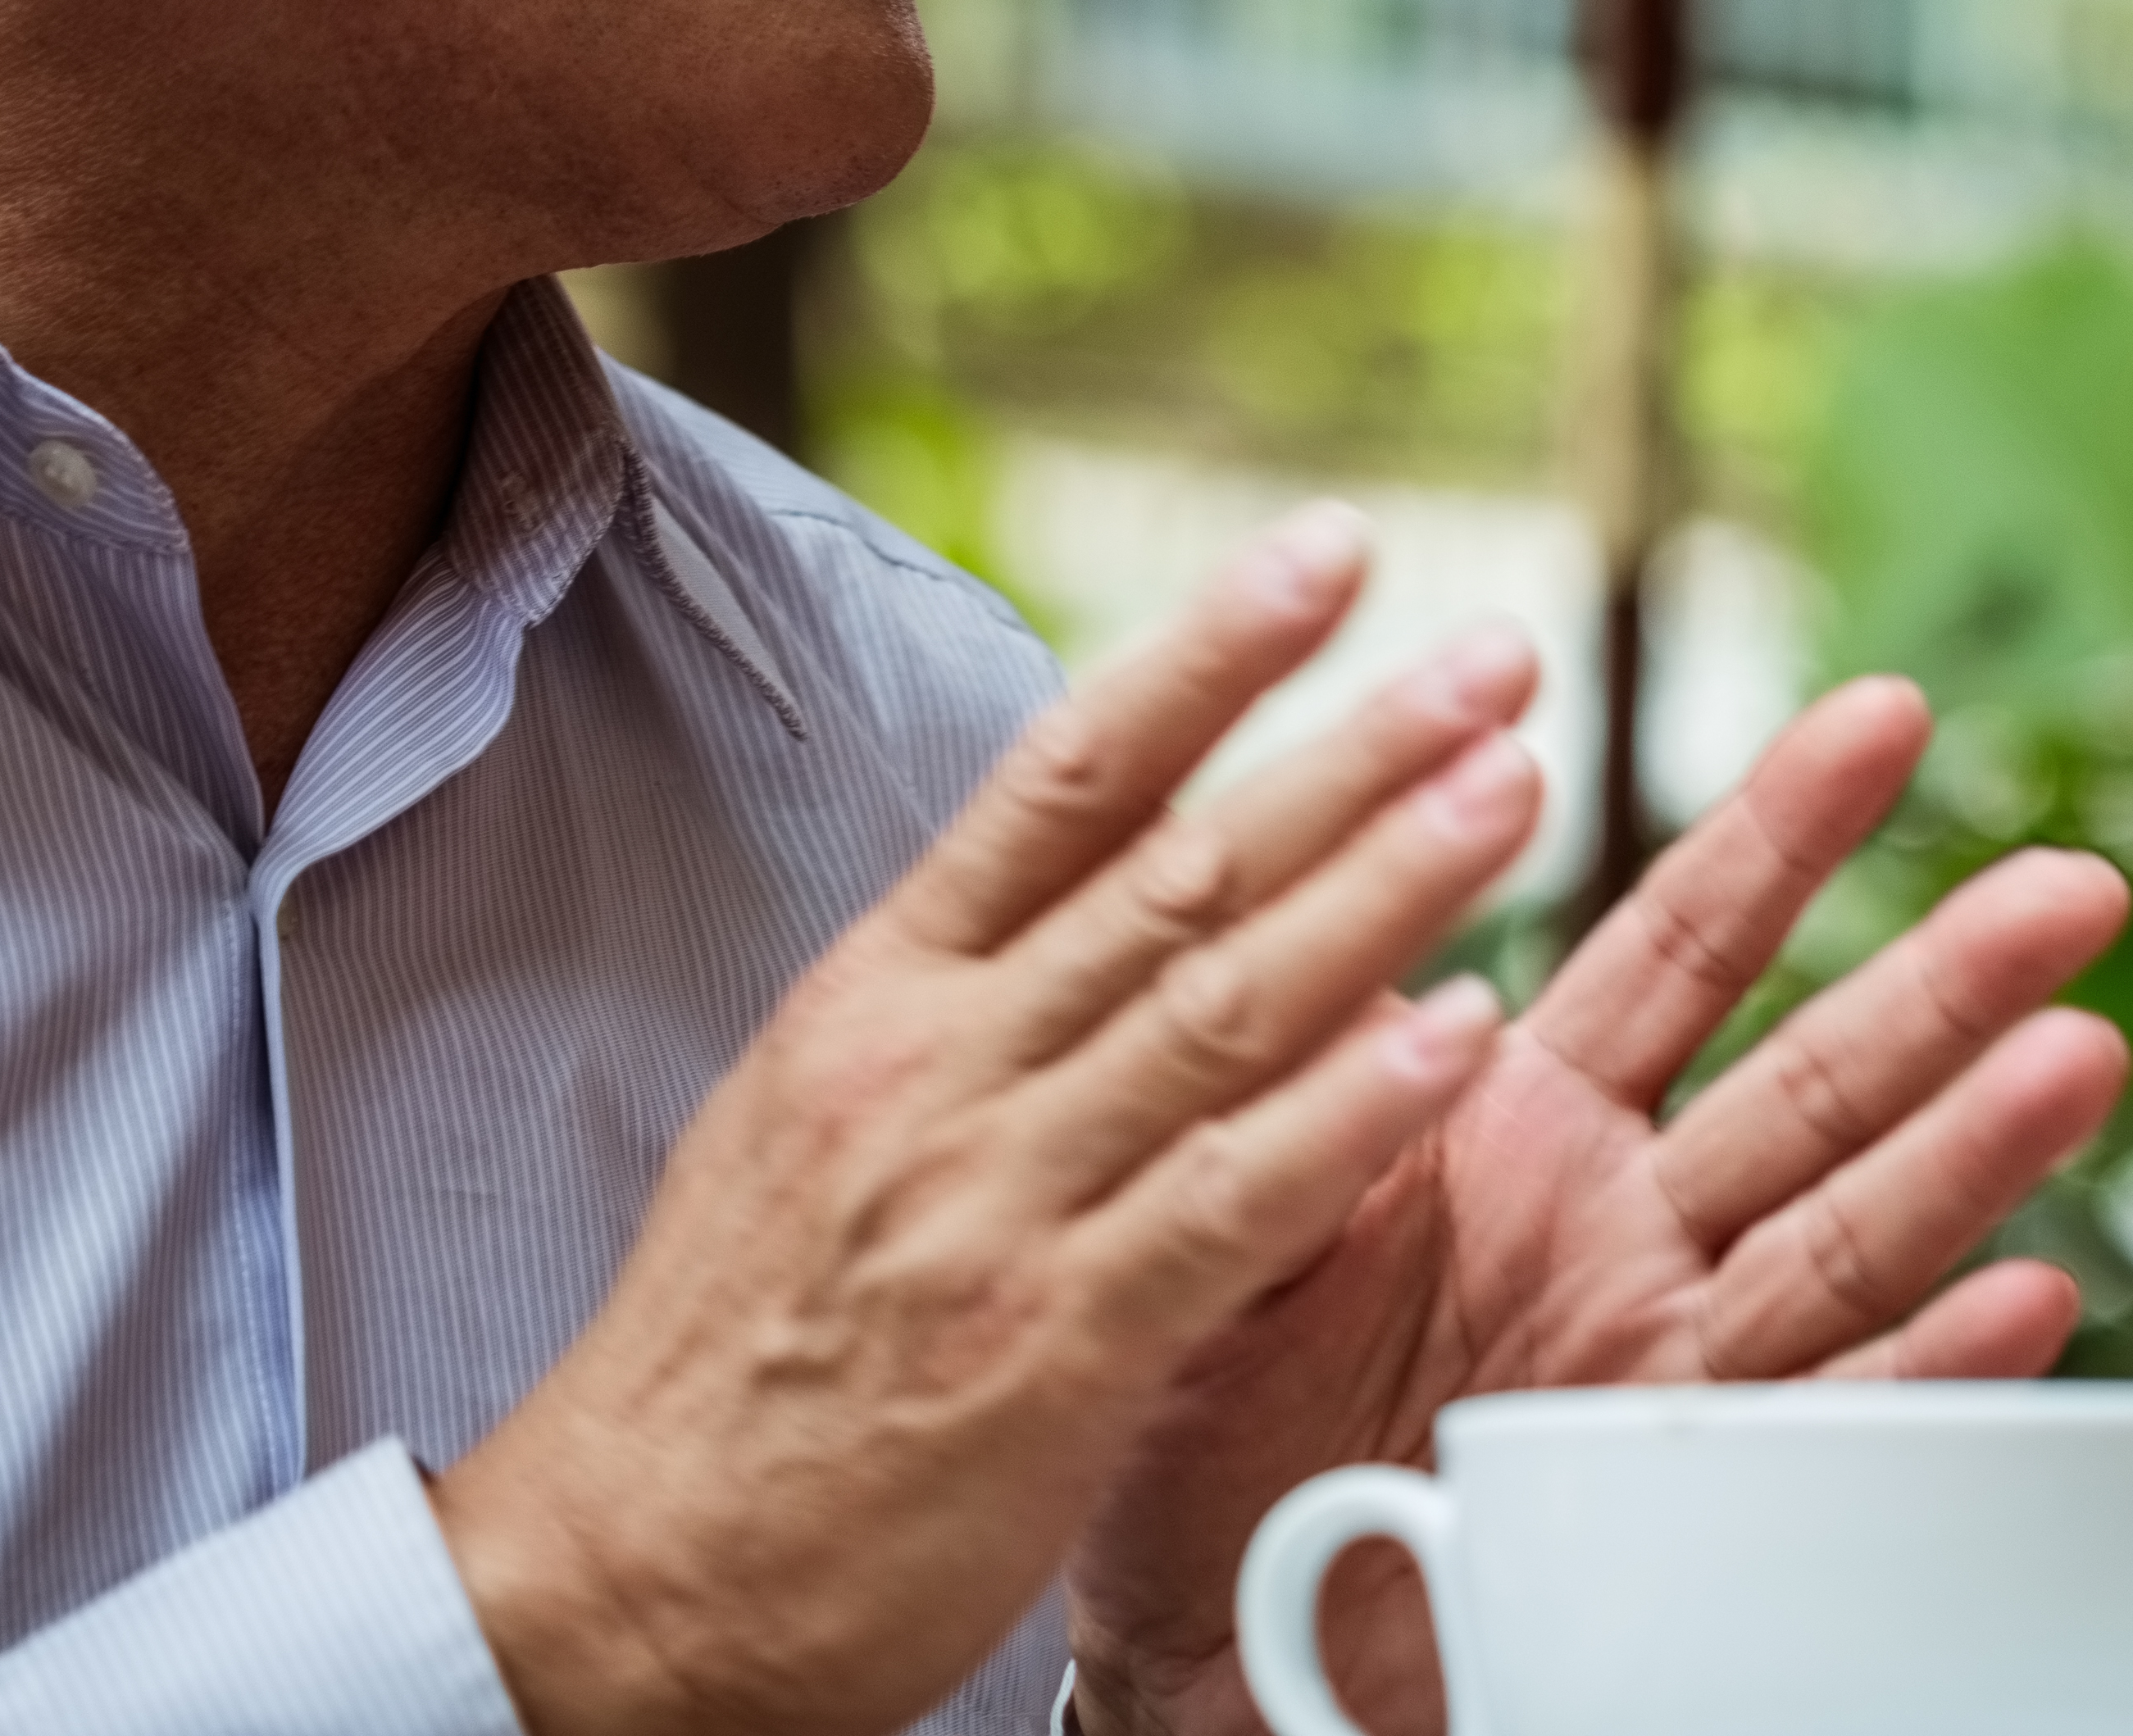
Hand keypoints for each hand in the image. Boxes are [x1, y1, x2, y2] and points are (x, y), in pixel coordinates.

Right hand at [439, 509, 1548, 1735]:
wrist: (614, 1578)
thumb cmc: (741, 1348)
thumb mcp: (816, 1118)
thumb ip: (974, 998)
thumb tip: (1133, 870)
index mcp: (880, 1000)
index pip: (1066, 781)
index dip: (1212, 656)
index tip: (1336, 553)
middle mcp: (939, 1073)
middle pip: (1178, 870)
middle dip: (1355, 753)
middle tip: (1503, 659)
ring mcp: (995, 1205)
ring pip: (1222, 1007)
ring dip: (1388, 888)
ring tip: (1518, 787)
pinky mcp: (1051, 1347)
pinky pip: (1228, 1202)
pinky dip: (1351, 1110)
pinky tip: (1460, 1035)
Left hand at [1062, 672, 2132, 1735]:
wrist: (1182, 1622)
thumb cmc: (1192, 1395)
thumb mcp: (1206, 1191)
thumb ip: (1284, 1062)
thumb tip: (1330, 895)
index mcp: (1521, 1119)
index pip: (1682, 941)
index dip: (1785, 829)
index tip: (1889, 713)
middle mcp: (1626, 1223)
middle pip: (1817, 1079)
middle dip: (1950, 981)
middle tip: (2073, 884)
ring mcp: (1661, 1358)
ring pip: (1848, 1233)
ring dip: (1973, 1151)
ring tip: (2082, 1056)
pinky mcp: (1668, 1505)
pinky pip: (1814, 1430)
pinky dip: (1926, 1373)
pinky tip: (2028, 1302)